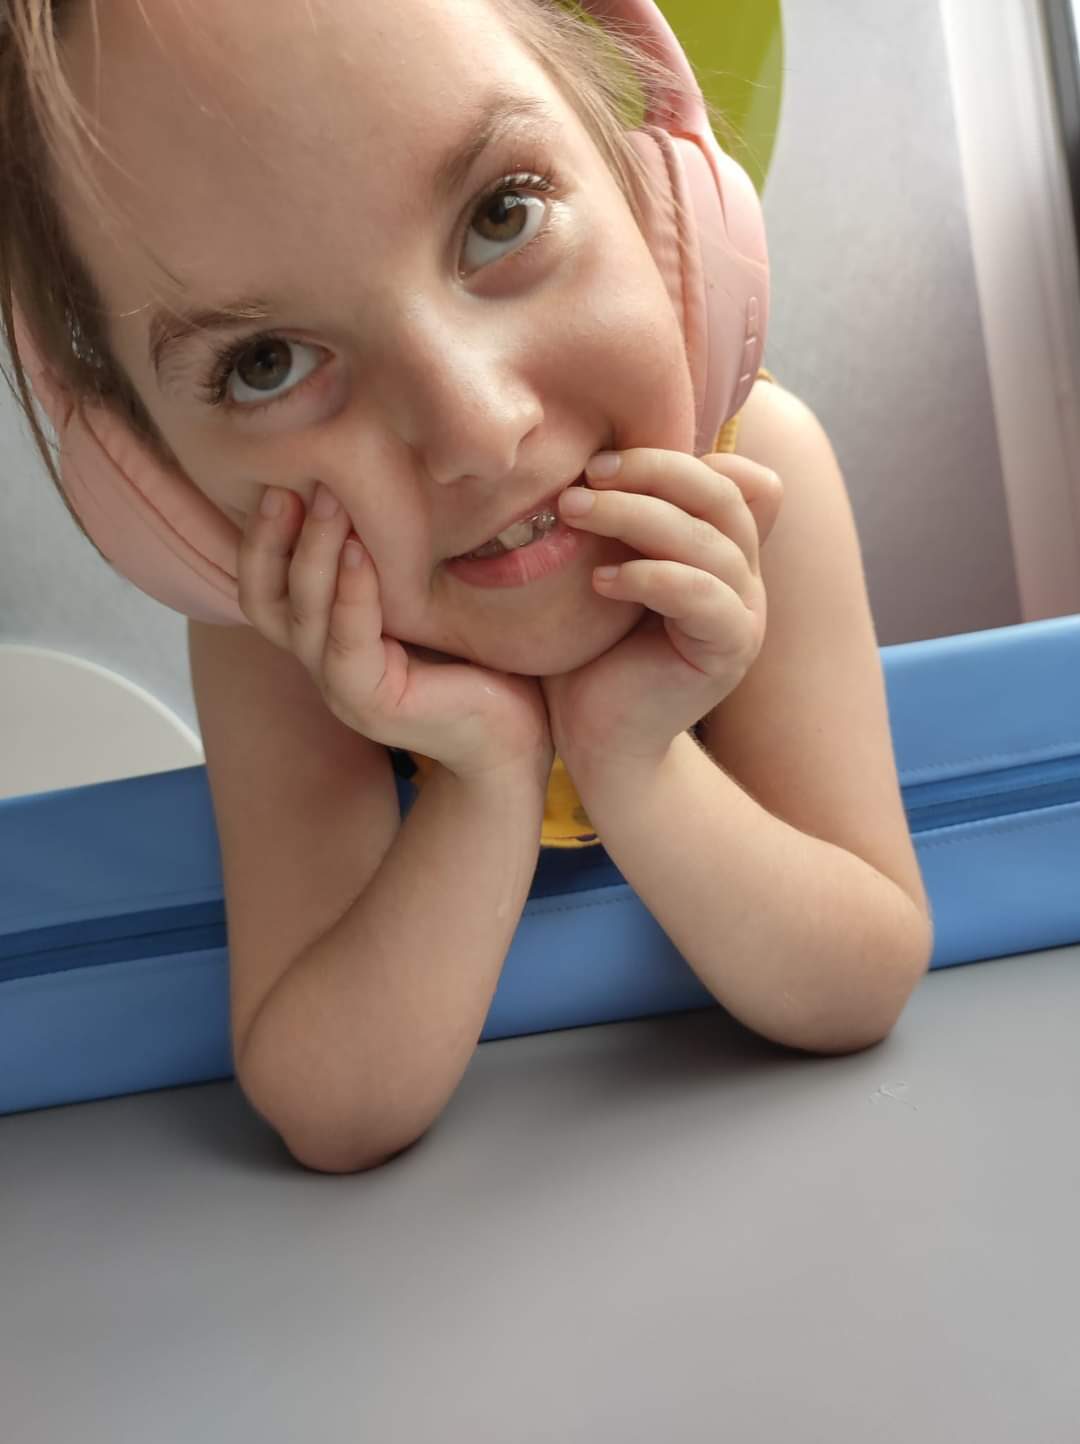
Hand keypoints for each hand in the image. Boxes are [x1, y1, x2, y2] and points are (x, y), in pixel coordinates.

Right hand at [239, 485, 552, 782]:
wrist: (519, 731)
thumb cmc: (482, 657)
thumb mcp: (425, 596)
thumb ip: (393, 557)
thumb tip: (388, 475)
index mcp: (328, 637)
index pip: (267, 587)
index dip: (262, 538)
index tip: (280, 481)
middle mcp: (324, 663)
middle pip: (266, 601)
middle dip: (272, 539)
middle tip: (295, 482)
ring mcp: (343, 689)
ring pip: (302, 618)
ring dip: (313, 553)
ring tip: (330, 500)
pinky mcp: (372, 704)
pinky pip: (348, 645)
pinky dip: (351, 596)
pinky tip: (359, 553)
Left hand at [541, 448, 782, 766]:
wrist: (599, 742)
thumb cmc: (587, 654)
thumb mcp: (595, 571)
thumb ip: (612, 523)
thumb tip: (577, 453)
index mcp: (719, 548)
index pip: (725, 476)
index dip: (669, 457)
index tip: (596, 461)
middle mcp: (743, 574)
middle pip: (722, 493)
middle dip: (651, 472)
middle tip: (585, 476)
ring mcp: (744, 612)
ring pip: (709, 540)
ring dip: (636, 516)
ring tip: (572, 514)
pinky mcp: (730, 651)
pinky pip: (703, 596)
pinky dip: (650, 578)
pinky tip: (599, 583)